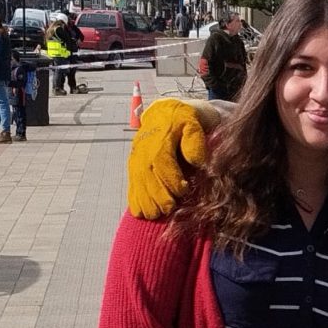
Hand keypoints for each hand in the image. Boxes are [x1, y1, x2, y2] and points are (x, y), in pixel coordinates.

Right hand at [128, 99, 209, 218]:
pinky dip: (134, 199)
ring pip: (136, 181)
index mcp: (160, 137)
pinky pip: (131, 183)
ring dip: (144, 201)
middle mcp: (144, 148)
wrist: (166, 112)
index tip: (184, 190)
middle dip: (156, 195)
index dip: (171, 178)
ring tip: (154, 215)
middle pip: (146, 174)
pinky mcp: (133, 165)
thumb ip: (194, 141)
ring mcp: (136, 157)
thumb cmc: (184, 121)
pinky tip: (140, 212)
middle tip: (168, 209)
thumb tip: (195, 161)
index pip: (161, 160)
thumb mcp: (194, 124)